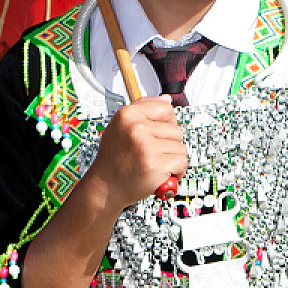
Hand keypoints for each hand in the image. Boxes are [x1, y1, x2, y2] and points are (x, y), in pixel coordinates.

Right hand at [84, 96, 184, 211]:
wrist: (105, 187)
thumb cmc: (115, 158)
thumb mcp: (121, 126)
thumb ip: (143, 109)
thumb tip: (167, 99)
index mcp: (128, 114)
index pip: (166, 108)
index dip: (166, 124)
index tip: (156, 135)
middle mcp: (136, 127)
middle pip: (176, 130)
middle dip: (169, 145)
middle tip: (151, 154)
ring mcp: (146, 146)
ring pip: (180, 147)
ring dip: (172, 159)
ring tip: (155, 164)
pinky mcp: (155, 164)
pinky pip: (182, 162)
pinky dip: (176, 171)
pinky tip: (162, 174)